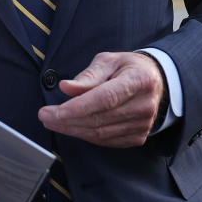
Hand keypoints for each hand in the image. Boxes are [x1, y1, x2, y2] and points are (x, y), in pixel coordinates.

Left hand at [37, 51, 166, 146]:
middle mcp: (144, 105)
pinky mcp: (138, 136)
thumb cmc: (129, 68)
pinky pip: (106, 140)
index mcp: (138, 81)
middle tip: (45, 116)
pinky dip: (86, 135)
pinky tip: (73, 127)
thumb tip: (66, 87)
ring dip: (73, 130)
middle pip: (99, 119)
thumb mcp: (109, 61)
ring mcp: (143, 124)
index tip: (51, 112)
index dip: (76, 108)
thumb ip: (88, 75)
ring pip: (100, 133)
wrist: (156, 82)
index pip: (104, 99)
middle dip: (66, 121)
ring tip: (54, 121)